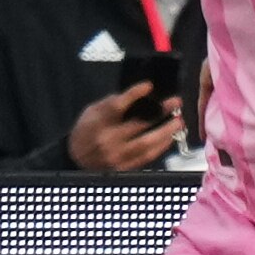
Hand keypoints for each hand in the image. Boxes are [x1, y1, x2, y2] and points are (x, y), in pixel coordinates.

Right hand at [68, 82, 184, 171]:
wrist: (76, 158)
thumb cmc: (86, 131)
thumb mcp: (92, 111)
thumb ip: (112, 102)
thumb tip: (139, 96)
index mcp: (98, 122)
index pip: (116, 105)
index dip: (134, 94)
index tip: (148, 86)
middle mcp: (107, 140)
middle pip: (138, 125)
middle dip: (160, 113)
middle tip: (175, 103)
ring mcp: (116, 156)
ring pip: (146, 144)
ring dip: (166, 132)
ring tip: (178, 122)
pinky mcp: (124, 167)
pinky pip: (147, 157)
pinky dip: (161, 147)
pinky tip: (169, 137)